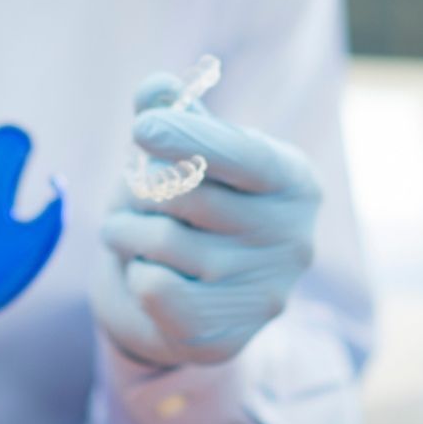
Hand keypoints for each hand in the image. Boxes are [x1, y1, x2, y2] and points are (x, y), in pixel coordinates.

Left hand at [92, 74, 321, 368]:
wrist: (196, 294)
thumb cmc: (195, 202)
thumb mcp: (191, 148)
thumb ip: (173, 110)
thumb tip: (157, 88)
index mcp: (296, 182)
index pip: (243, 156)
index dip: (190, 137)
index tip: (141, 127)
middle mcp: (295, 240)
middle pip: (190, 197)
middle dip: (142, 187)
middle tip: (133, 190)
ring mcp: (265, 292)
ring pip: (163, 243)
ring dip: (125, 228)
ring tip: (129, 229)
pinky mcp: (227, 336)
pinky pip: (154, 289)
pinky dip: (135, 271)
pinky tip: (147, 270)